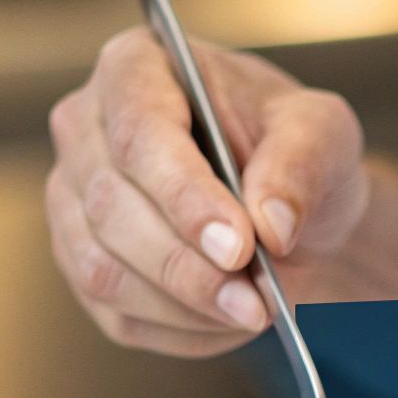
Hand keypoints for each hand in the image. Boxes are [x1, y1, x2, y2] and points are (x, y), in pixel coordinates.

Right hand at [45, 28, 368, 356]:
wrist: (290, 209)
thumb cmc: (297, 151)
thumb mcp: (324, 134)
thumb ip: (301, 164)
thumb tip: (269, 223)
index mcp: (135, 67)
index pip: (140, 133)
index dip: (185, 196)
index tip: (239, 245)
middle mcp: (86, 128)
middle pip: (111, 208)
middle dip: (189, 267)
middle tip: (256, 300)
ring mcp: (73, 199)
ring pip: (101, 269)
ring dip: (184, 305)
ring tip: (253, 312)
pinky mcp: (82, 263)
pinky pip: (116, 314)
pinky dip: (180, 329)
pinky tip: (228, 320)